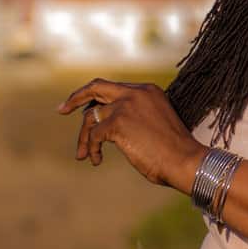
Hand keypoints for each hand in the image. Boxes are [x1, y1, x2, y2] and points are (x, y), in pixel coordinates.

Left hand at [57, 78, 206, 191]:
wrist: (185, 160)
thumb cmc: (174, 150)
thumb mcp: (156, 123)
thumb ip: (136, 116)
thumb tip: (109, 126)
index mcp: (147, 90)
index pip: (114, 88)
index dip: (97, 99)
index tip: (84, 107)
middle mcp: (135, 92)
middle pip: (97, 87)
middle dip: (76, 97)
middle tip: (62, 109)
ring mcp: (126, 105)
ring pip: (91, 116)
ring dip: (84, 137)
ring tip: (83, 154)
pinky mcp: (118, 122)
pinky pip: (94, 134)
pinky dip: (91, 148)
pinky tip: (96, 160)